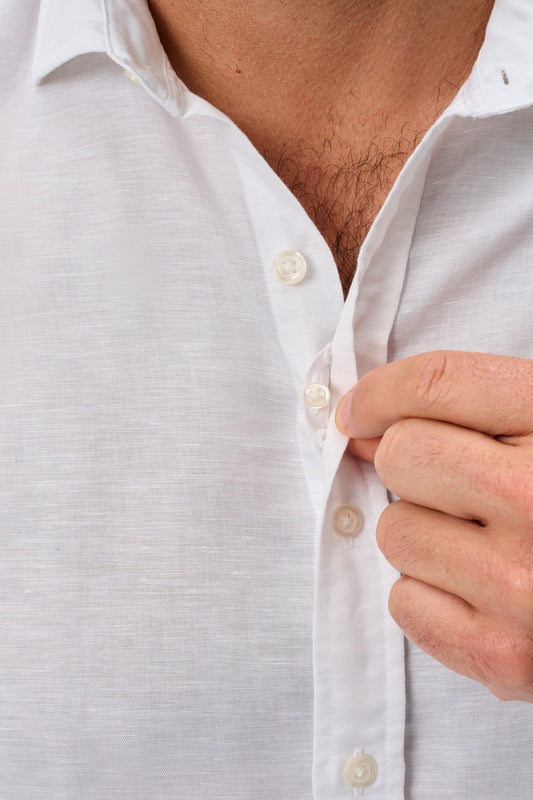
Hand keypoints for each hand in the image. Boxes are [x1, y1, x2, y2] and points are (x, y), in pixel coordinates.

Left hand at [335, 350, 532, 701]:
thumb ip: (473, 410)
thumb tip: (360, 422)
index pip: (437, 382)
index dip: (380, 392)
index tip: (358, 410)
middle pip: (400, 455)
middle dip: (410, 465)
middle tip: (451, 485)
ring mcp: (520, 582)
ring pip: (394, 530)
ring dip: (423, 534)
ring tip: (482, 544)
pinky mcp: (502, 654)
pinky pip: (403, 603)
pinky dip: (429, 596)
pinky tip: (479, 592)